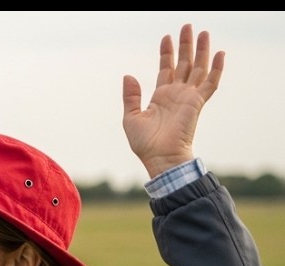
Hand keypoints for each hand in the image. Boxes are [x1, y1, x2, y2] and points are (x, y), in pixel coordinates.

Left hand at [122, 24, 223, 177]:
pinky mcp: (197, 102)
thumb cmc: (145, 143)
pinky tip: (219, 54)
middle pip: (183, 63)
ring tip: (204, 32)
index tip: (166, 37)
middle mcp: (176, 93)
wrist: (160, 157)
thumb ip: (131, 96)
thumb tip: (128, 75)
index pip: (166, 69)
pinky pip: (210, 83)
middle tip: (187, 26)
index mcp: (161, 96)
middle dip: (185, 45)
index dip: (166, 53)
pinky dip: (216, 68)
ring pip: (197, 68)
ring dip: (201, 51)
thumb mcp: (131, 117)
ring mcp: (188, 97)